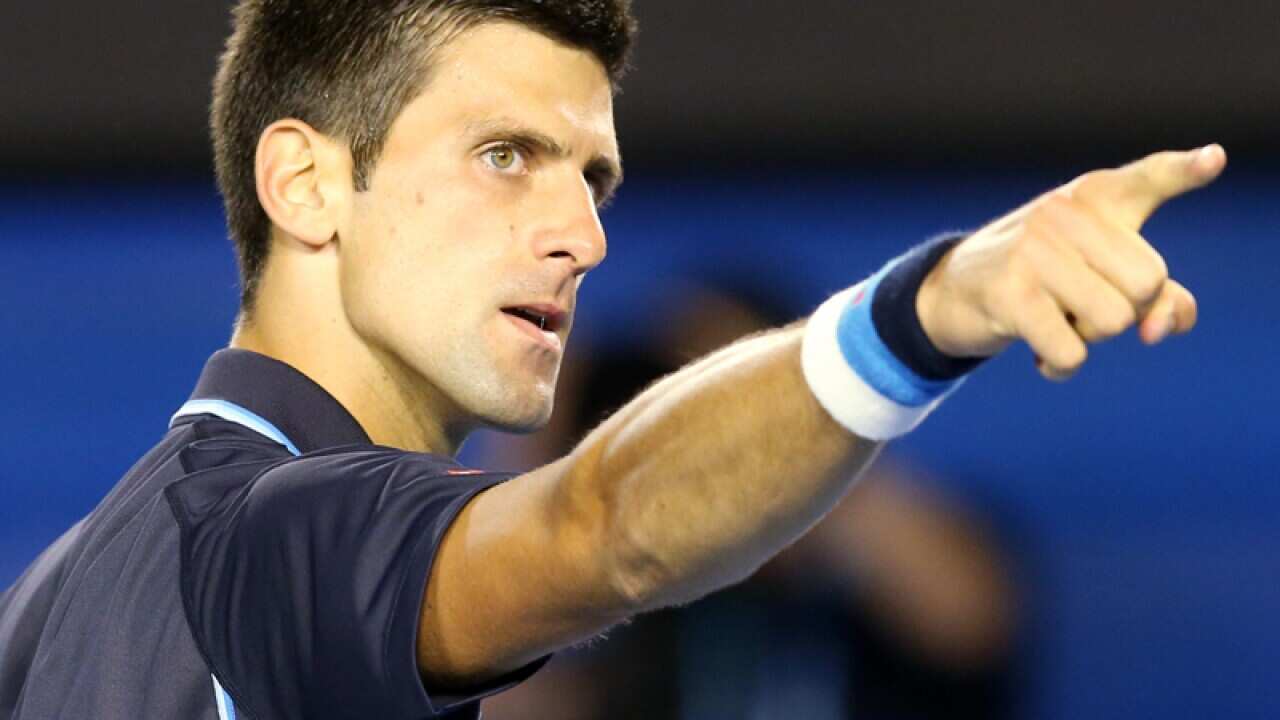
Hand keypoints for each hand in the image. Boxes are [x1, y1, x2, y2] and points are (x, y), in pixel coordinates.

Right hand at [915, 145, 1225, 380]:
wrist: (949, 294)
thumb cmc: (1036, 281)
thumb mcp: (1095, 275)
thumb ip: (1155, 296)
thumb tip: (1164, 328)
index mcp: (1092, 199)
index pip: (1146, 179)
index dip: (1183, 171)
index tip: (1213, 161)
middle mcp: (1063, 214)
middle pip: (1148, 284)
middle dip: (1124, 311)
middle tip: (1079, 305)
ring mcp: (1033, 251)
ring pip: (1115, 320)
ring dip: (1090, 339)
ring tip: (1057, 322)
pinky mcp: (1009, 294)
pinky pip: (1072, 352)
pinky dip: (1062, 365)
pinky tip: (1039, 352)